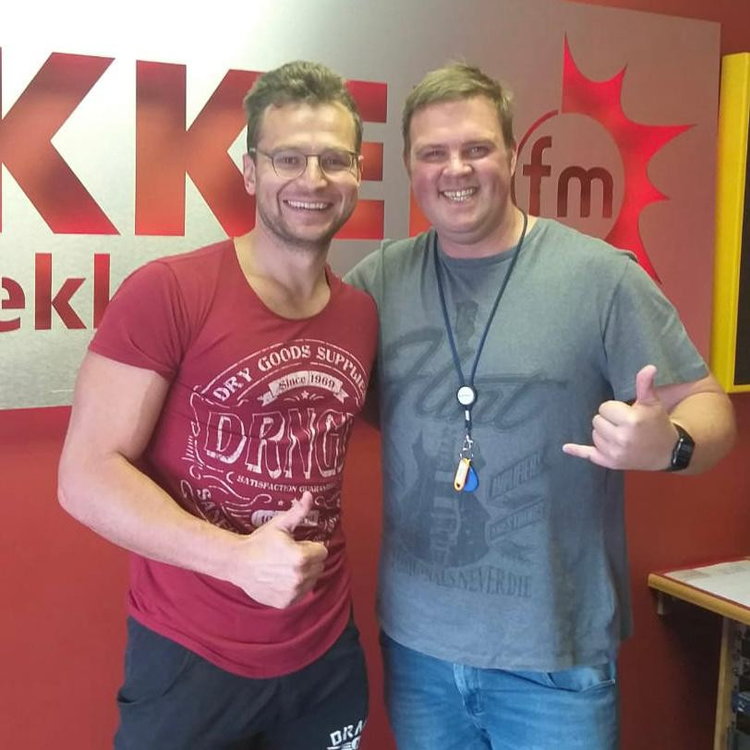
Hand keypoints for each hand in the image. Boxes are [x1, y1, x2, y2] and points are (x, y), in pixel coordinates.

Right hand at [224, 491, 327, 607]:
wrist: (237, 562)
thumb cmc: (259, 542)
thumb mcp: (280, 524)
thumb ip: (299, 512)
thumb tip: (309, 495)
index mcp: (302, 557)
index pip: (322, 551)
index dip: (310, 546)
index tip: (296, 545)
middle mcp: (300, 577)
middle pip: (318, 566)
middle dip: (308, 559)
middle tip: (289, 555)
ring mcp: (293, 592)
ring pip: (311, 581)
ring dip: (303, 574)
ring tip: (284, 566)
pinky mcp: (285, 603)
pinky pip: (300, 594)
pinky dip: (295, 588)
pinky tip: (280, 579)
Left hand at [562, 365, 677, 470]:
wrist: (666, 452)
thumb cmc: (657, 424)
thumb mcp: (652, 403)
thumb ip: (645, 385)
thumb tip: (648, 367)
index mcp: (630, 421)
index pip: (605, 407)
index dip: (615, 409)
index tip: (627, 413)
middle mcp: (621, 438)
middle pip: (597, 420)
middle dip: (608, 420)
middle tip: (624, 425)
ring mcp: (614, 453)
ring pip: (594, 434)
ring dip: (603, 432)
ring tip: (621, 434)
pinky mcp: (609, 462)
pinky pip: (588, 454)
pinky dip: (577, 451)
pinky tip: (566, 447)